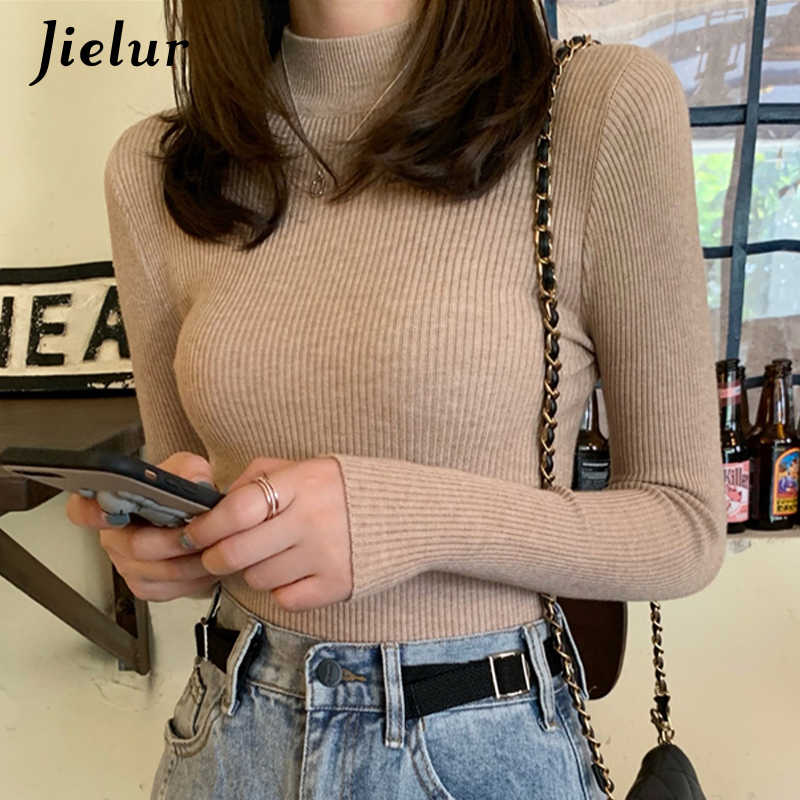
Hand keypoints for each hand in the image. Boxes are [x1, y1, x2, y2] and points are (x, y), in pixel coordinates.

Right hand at [65, 452, 219, 600]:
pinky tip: (207, 562)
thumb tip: (193, 482)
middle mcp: (114, 536)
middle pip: (134, 547)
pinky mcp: (145, 586)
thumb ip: (189, 469)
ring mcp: (127, 564)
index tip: (110, 513)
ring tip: (211, 546)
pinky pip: (168, 588)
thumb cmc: (181, 494)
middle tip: (196, 532)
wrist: (196, 518)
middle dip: (171, 540)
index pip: (83, 509)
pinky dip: (194, 577)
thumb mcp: (187, 469)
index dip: (92, 513)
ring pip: (155, 572)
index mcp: (112, 503)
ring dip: (189, 561)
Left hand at [180, 456, 351, 612]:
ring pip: (257, 577)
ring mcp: (326, 555)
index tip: (192, 533)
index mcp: (301, 483)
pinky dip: (282, 589)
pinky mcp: (338, 585)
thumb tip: (217, 502)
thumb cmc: (344, 489)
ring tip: (271, 556)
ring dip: (253, 571)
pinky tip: (295, 572)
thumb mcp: (305, 467)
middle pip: (237, 552)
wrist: (409, 513)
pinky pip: (285, 598)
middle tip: (213, 556)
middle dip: (213, 558)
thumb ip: (259, 476)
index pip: (237, 509)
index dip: (206, 525)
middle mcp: (312, 519)